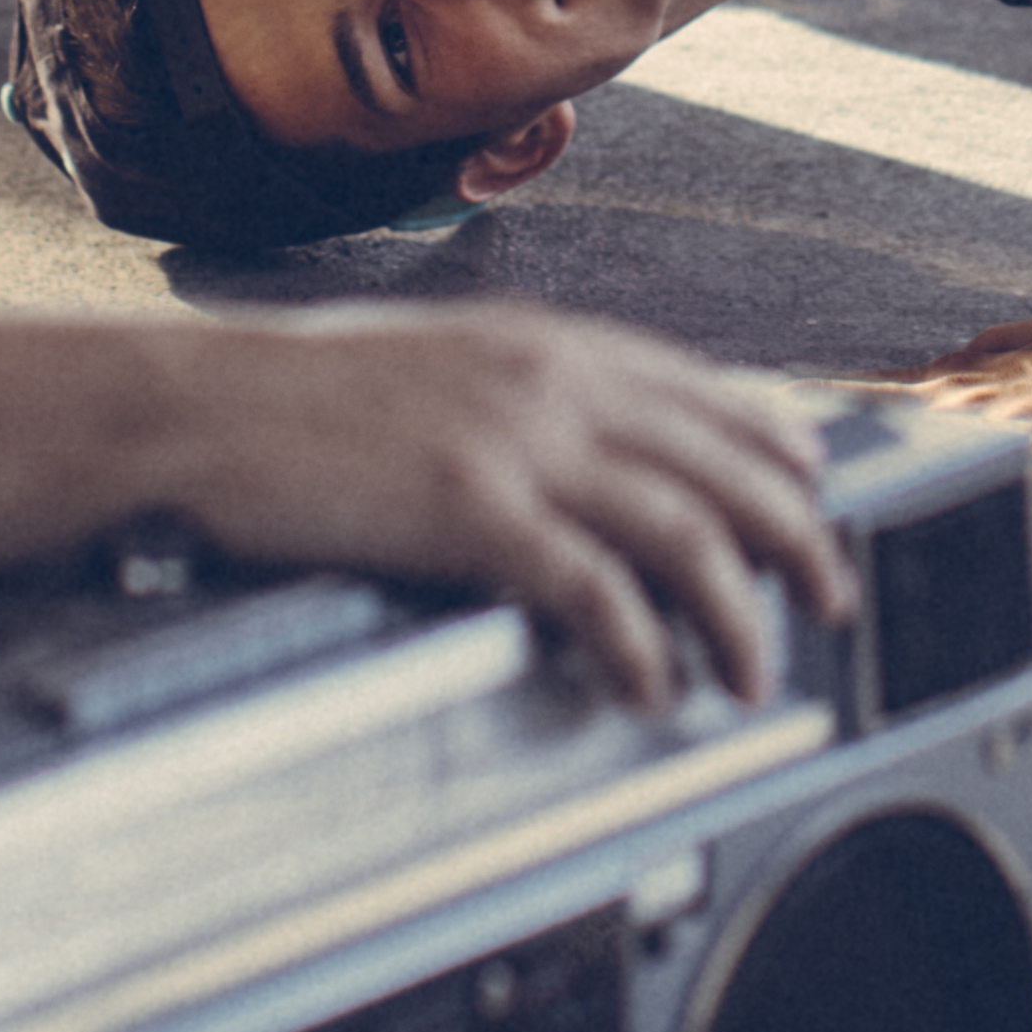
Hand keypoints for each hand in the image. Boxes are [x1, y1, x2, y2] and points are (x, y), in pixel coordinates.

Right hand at [183, 308, 846, 708]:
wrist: (201, 405)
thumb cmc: (301, 395)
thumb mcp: (439, 360)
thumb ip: (525, 389)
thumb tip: (590, 438)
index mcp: (550, 344)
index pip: (706, 392)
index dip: (778, 447)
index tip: (816, 490)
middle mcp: (554, 383)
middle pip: (724, 464)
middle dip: (797, 539)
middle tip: (829, 598)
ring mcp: (518, 443)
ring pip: (684, 530)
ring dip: (737, 613)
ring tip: (755, 670)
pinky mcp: (471, 511)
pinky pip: (593, 590)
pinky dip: (640, 646)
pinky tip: (652, 686)